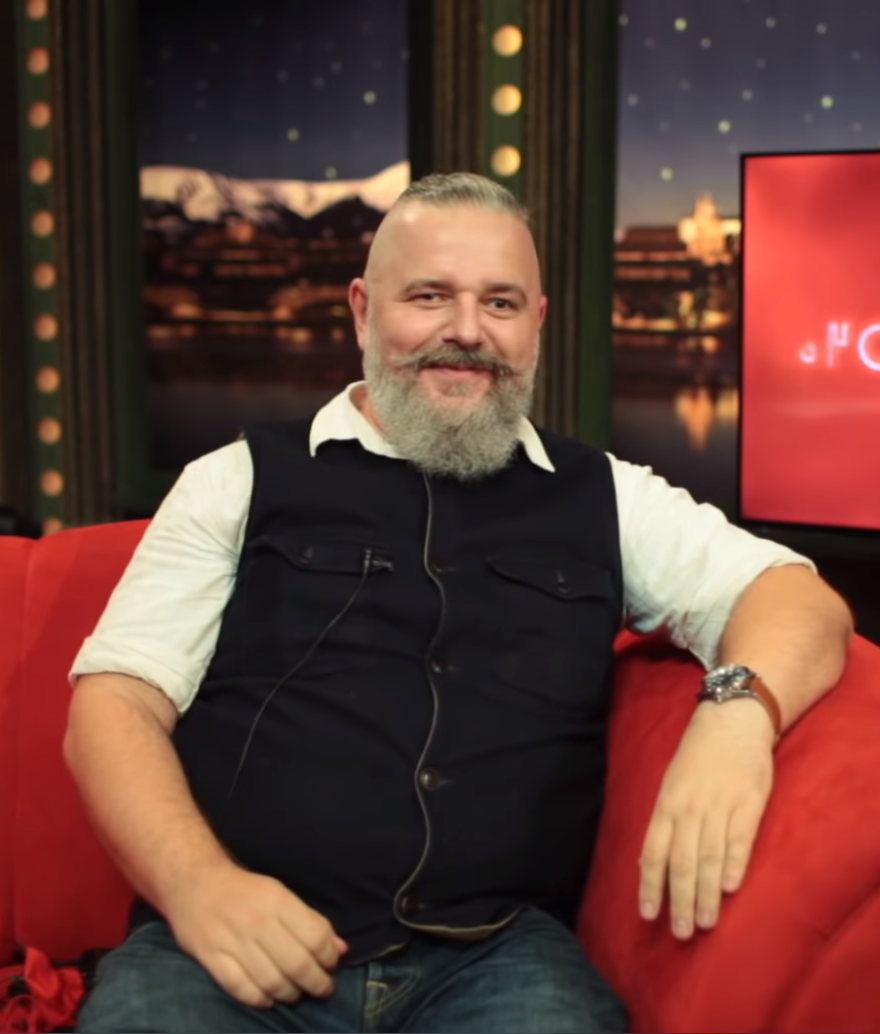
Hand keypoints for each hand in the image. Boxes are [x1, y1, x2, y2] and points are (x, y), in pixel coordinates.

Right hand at [165, 862, 348, 1008]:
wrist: (196, 882)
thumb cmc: (245, 890)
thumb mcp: (281, 894)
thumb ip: (311, 921)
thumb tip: (339, 949)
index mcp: (278, 901)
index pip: (315, 938)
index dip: (329, 957)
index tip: (332, 965)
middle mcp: (257, 923)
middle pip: (297, 964)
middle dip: (317, 983)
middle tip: (323, 989)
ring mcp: (233, 942)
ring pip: (271, 982)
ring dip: (291, 994)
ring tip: (297, 993)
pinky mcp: (211, 958)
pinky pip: (240, 988)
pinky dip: (259, 999)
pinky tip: (269, 999)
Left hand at [638, 698, 773, 938]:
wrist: (732, 719)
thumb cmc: (699, 755)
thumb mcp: (672, 782)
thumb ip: (665, 820)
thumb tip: (650, 860)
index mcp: (666, 803)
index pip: (654, 851)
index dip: (650, 885)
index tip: (648, 915)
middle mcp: (689, 808)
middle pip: (682, 862)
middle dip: (679, 900)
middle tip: (680, 932)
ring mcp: (719, 805)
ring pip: (709, 857)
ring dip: (706, 894)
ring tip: (704, 923)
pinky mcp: (748, 803)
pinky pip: (739, 840)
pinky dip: (734, 865)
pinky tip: (729, 888)